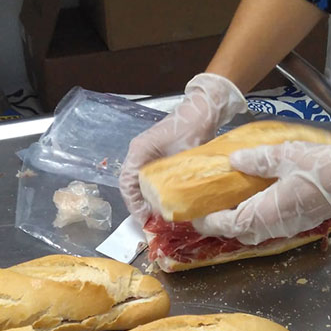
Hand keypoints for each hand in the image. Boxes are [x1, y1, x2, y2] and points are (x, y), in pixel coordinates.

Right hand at [119, 73, 247, 224]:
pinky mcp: (158, 154)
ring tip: (157, 214)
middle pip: (131, 183)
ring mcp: (147, 153)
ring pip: (139, 180)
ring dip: (146, 197)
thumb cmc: (193, 127)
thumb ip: (178, 178)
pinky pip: (150, 176)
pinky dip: (154, 190)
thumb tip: (176, 205)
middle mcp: (139, 152)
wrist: (203, 109)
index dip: (133, 203)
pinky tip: (166, 200)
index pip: (127, 182)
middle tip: (150, 221)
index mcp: (139, 151)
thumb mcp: (185, 154)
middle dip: (138, 203)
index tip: (143, 218)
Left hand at [192, 133, 330, 243]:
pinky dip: (253, 217)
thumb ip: (257, 160)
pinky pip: (268, 225)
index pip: (230, 223)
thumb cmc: (324, 166)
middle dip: (220, 223)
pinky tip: (250, 199)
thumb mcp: (287, 155)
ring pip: (255, 230)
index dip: (209, 221)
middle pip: (240, 231)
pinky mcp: (299, 221)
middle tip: (205, 207)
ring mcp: (289, 225)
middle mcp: (276, 224)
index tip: (192, 214)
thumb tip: (233, 161)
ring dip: (237, 221)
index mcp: (269, 210)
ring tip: (223, 202)